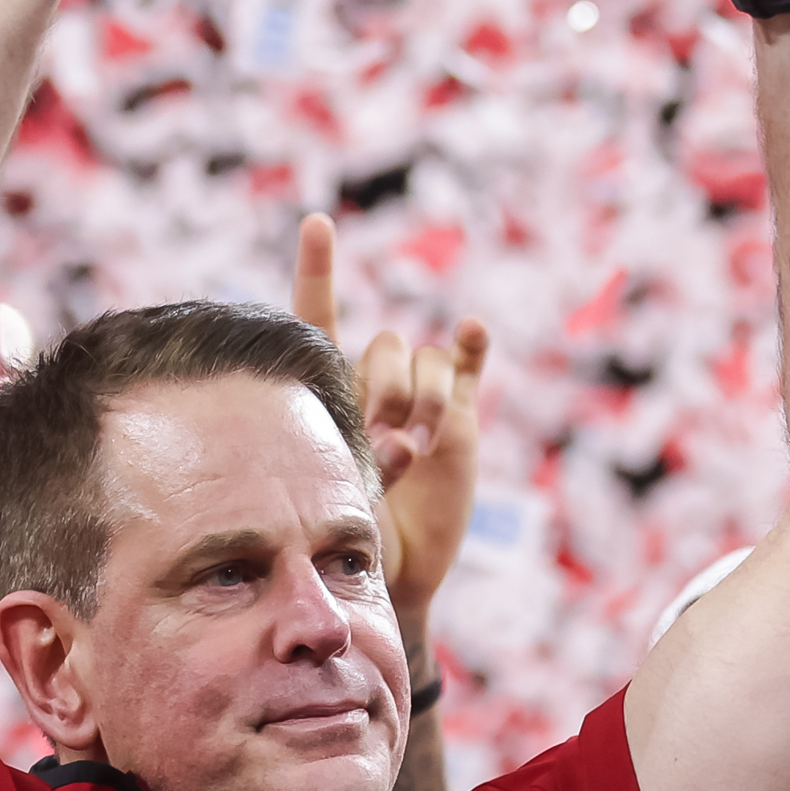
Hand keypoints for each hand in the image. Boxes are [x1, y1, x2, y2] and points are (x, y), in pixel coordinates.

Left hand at [291, 214, 489, 626]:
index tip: (316, 222)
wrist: (392, 568)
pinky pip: (466, 363)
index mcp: (331, 387)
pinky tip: (473, 331)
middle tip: (388, 443)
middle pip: (383, 346)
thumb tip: (409, 437)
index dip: (319, 269)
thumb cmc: (346, 533)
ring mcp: (421, 394)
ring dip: (425, 397)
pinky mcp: (460, 412)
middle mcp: (374, 380)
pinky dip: (471, 345)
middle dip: (387, 390)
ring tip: (422, 446)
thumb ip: (363, 454)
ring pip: (426, 360)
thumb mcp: (339, 491)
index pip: (320, 316)